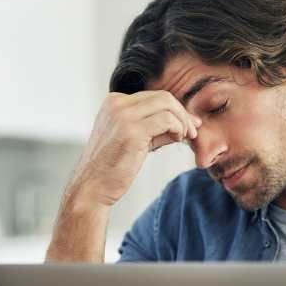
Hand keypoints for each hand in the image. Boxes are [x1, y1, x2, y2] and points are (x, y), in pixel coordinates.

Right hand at [67, 91, 201, 209]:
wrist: (92, 188)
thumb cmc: (111, 168)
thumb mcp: (133, 140)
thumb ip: (153, 128)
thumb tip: (183, 121)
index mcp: (113, 102)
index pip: (152, 97)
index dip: (174, 109)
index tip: (187, 124)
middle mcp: (116, 104)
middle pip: (162, 97)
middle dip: (182, 112)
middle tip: (193, 130)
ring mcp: (123, 116)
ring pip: (167, 105)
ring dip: (182, 121)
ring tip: (185, 137)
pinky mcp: (132, 131)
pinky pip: (166, 120)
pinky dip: (178, 128)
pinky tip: (177, 140)